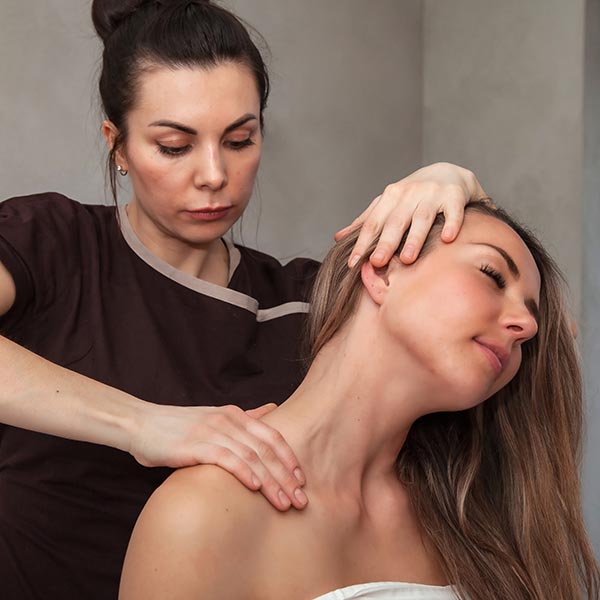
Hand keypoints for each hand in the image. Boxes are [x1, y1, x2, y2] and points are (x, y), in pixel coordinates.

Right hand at [129, 402, 306, 511]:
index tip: (302, 479)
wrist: (142, 424)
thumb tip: (271, 410)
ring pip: (251, 457)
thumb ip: (243, 417)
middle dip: (286, 476)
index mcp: (235, 414)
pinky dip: (244, 472)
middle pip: (266, 449)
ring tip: (284, 502)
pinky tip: (255, 487)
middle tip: (301, 499)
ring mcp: (212, 431)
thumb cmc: (178, 426)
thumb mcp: (214, 417)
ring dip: (271, 481)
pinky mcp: (196, 445)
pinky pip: (226, 459)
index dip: (289, 457)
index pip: (271, 436)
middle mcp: (228, 420)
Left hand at [335, 162, 488, 267]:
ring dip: (414, 238)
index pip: (373, 223)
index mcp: (390, 196)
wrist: (449, 172)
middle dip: (385, 243)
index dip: (362, 244)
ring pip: (422, 218)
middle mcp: (410, 193)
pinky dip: (451, 224)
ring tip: (407, 259)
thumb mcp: (388, 204)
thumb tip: (338, 238)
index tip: (353, 264)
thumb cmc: (413, 195)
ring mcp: (432, 193)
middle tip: (377, 262)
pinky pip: (453, 212)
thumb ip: (366, 221)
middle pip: (395, 221)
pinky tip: (447, 239)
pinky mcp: (454, 196)